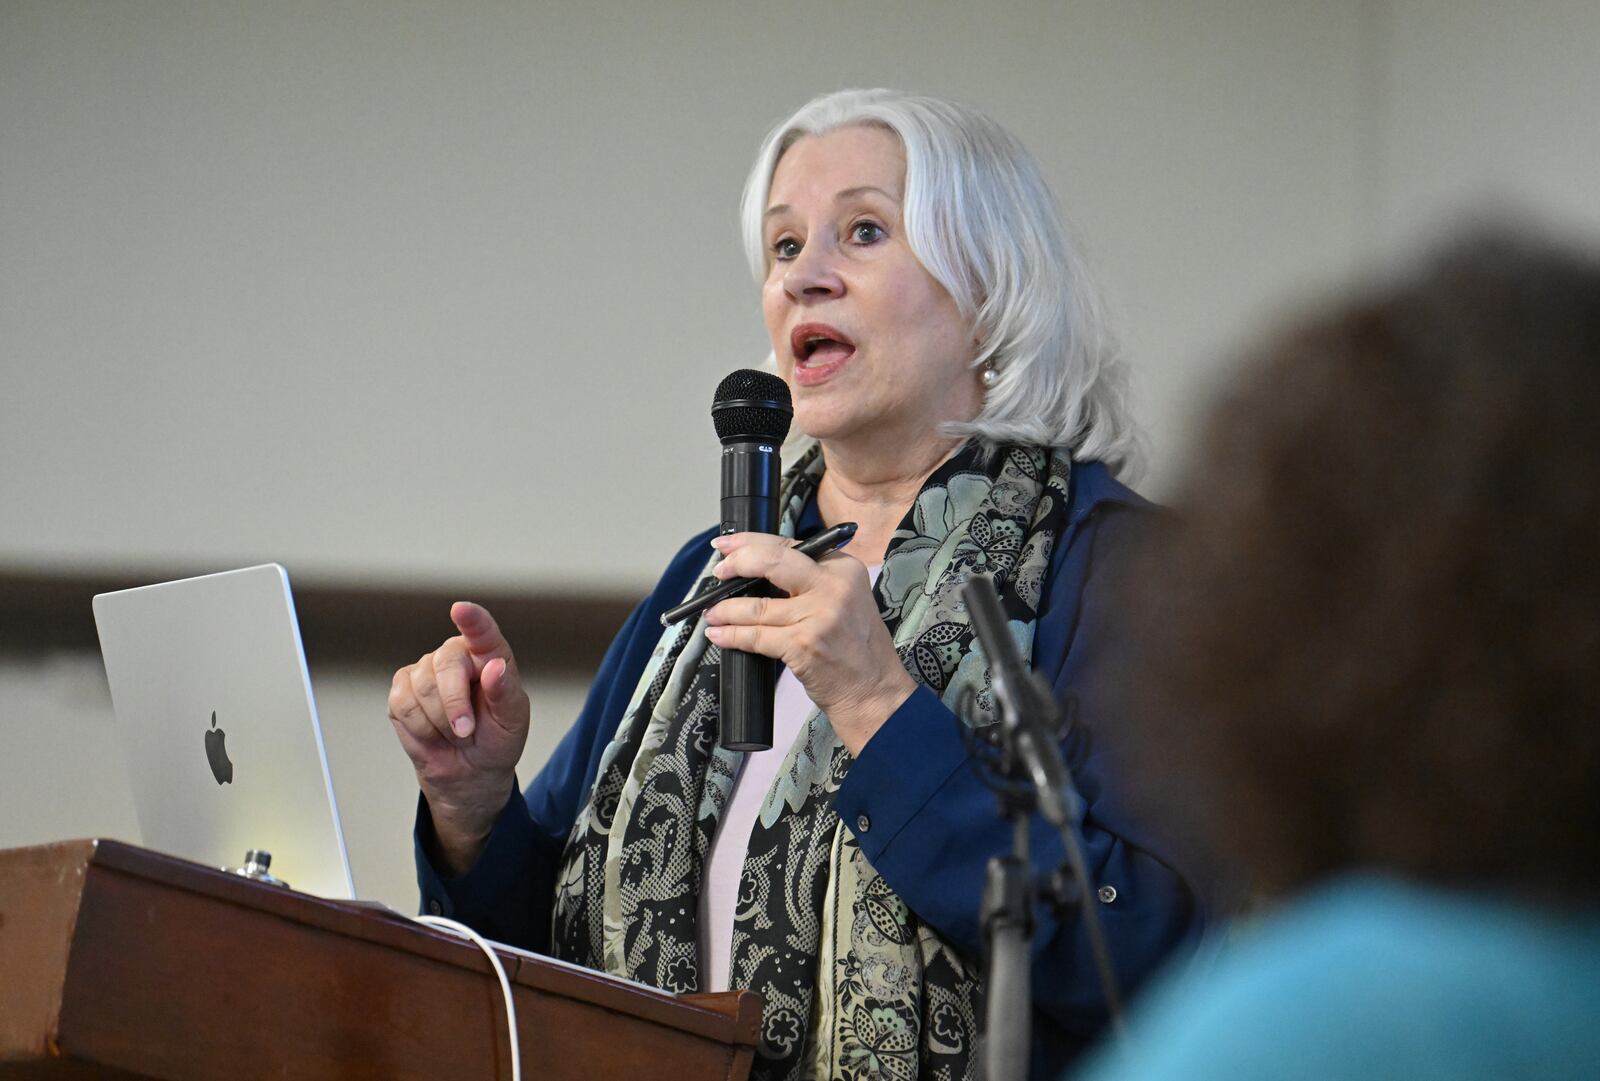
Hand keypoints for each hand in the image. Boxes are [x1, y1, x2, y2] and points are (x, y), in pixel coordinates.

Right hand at [388, 602, 529, 873]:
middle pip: (445, 665)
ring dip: (439, 722)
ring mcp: (426, 670)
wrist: (470, 771)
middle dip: (454, 704)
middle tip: (466, 730)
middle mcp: (456, 656)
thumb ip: (505, 693)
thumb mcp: (512, 721)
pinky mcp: (402, 689)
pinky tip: (433, 732)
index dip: (472, 621)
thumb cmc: (497, 739)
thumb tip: (495, 668)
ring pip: (422, 688)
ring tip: (455, 731)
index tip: (461, 610)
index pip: (482, 632)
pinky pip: (402, 704)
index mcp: (489, 655)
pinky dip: (420, 727)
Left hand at [703, 532, 915, 753]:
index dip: (751, 543)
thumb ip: (809, 581)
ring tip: (713, 613)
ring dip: (726, 609)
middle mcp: (833, 586)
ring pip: (756, 605)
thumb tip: (757, 571)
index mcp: (843, 568)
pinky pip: (756, 636)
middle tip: (719, 571)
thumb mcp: (844, 600)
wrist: (874, 690)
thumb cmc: (856, 648)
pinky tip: (720, 635)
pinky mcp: (803, 645)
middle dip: (737, 563)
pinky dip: (732, 636)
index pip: (789, 546)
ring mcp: (818, 616)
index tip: (728, 546)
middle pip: (772, 561)